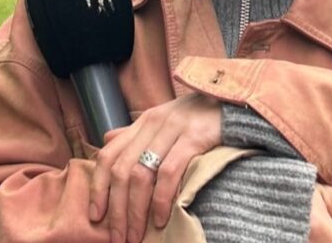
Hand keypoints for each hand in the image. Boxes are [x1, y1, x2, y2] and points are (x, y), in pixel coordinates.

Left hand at [89, 94, 221, 242]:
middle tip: (117, 237)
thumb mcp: (163, 120)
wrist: (234, 101)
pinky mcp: (194, 138)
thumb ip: (136, 133)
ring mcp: (172, 129)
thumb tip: (107, 141)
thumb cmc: (199, 116)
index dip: (98, 187)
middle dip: (116, 209)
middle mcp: (152, 124)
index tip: (96, 216)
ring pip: (141, 175)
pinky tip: (160, 220)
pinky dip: (161, 199)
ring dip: (135, 211)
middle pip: (122, 171)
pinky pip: (169, 173)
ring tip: (135, 235)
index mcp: (142, 123)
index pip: (109, 156)